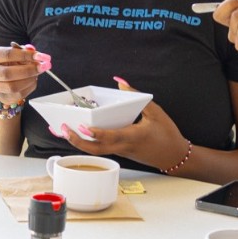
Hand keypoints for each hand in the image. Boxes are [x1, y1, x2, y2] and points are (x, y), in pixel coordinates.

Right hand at [0, 43, 42, 105]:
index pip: (8, 55)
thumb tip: (36, 53)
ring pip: (13, 87)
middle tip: (42, 66)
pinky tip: (33, 80)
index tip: (40, 56)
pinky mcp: (2, 97)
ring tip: (37, 73)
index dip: (25, 55)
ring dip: (30, 79)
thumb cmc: (10, 62)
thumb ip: (26, 51)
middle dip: (28, 70)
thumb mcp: (16, 53)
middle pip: (8, 73)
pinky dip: (30, 87)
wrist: (2, 77)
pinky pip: (19, 95)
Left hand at [60, 77, 188, 170]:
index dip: (95, 133)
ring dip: (79, 143)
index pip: (110, 137)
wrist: (174, 156)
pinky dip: (88, 143)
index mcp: (133, 136)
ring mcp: (121, 152)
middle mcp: (124, 147)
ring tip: (64, 130)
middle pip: (96, 149)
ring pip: (96, 151)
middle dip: (78, 141)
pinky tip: (78, 134)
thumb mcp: (156, 112)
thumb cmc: (167, 133)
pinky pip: (101, 149)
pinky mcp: (120, 153)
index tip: (82, 126)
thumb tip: (120, 82)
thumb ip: (136, 96)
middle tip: (63, 129)